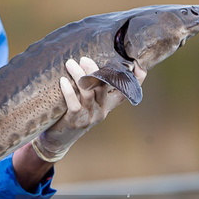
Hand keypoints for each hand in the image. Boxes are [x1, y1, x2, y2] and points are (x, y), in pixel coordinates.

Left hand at [31, 57, 145, 161]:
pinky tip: (63, 80)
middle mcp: (101, 111)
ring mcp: (89, 117)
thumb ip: (92, 87)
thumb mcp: (87, 102)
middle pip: (103, 86)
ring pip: (88, 92)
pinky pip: (73, 104)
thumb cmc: (73, 114)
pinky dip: (68, 91)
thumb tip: (88, 62)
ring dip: (79, 75)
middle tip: (84, 58)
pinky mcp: (75, 121)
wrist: (59, 139)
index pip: (124, 92)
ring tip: (70, 63)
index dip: (134, 80)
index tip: (139, 65)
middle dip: (94, 69)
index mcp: (107, 105)